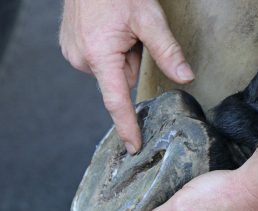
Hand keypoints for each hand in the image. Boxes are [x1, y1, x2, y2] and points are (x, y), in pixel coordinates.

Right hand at [59, 0, 193, 153]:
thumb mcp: (148, 17)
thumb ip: (166, 51)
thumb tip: (185, 78)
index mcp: (100, 56)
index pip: (117, 102)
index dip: (126, 126)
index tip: (132, 146)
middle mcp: (83, 59)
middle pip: (118, 80)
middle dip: (130, 64)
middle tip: (131, 39)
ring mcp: (74, 54)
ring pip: (110, 71)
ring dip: (119, 57)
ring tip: (118, 31)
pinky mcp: (72, 48)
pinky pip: (99, 61)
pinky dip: (108, 52)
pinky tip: (107, 32)